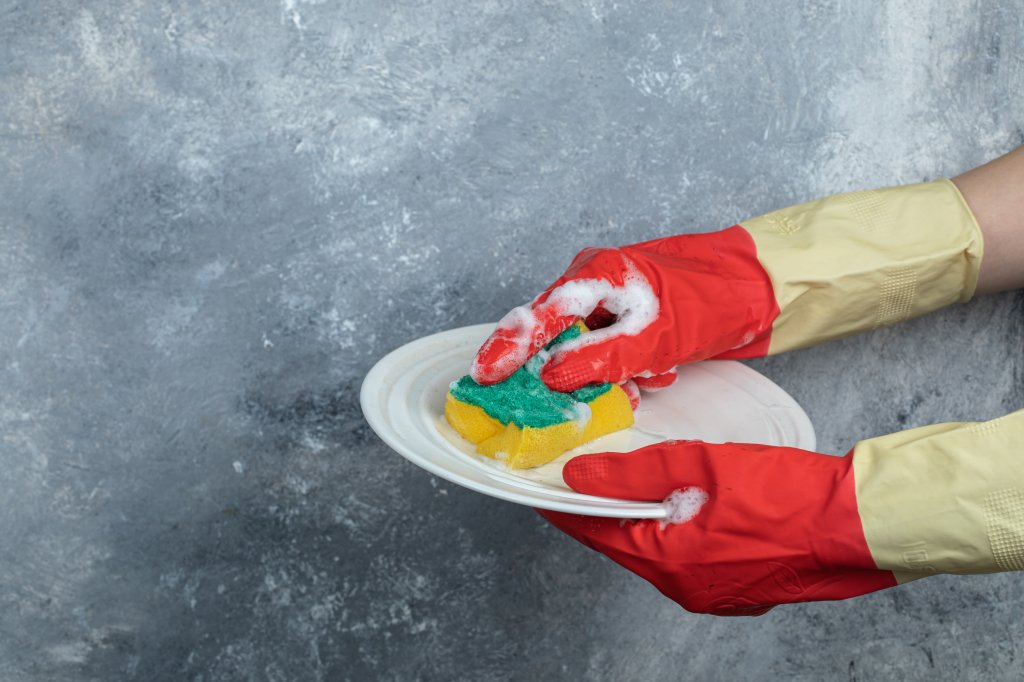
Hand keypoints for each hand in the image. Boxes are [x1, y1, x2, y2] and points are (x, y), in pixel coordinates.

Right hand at [471, 226, 778, 391]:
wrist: (761, 288)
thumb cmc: (712, 299)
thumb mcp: (655, 335)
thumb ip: (600, 357)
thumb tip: (551, 377)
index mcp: (594, 273)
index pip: (537, 316)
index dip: (507, 349)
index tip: (482, 378)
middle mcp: (595, 282)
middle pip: (556, 335)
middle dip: (568, 372)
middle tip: (574, 401)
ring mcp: (612, 299)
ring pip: (585, 349)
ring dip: (606, 375)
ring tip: (643, 383)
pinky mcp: (629, 317)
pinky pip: (608, 351)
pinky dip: (625, 370)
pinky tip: (653, 376)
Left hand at [539, 440, 896, 615]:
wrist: (860, 524)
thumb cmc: (790, 495)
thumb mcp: (703, 467)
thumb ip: (634, 474)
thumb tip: (579, 477)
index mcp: (671, 563)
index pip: (597, 533)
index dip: (567, 507)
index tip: (540, 488)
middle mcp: (688, 588)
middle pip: (625, 545)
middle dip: (603, 511)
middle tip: (583, 476)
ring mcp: (716, 594)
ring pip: (658, 552)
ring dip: (641, 521)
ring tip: (627, 485)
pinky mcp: (740, 588)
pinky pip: (689, 559)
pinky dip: (675, 531)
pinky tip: (679, 504)